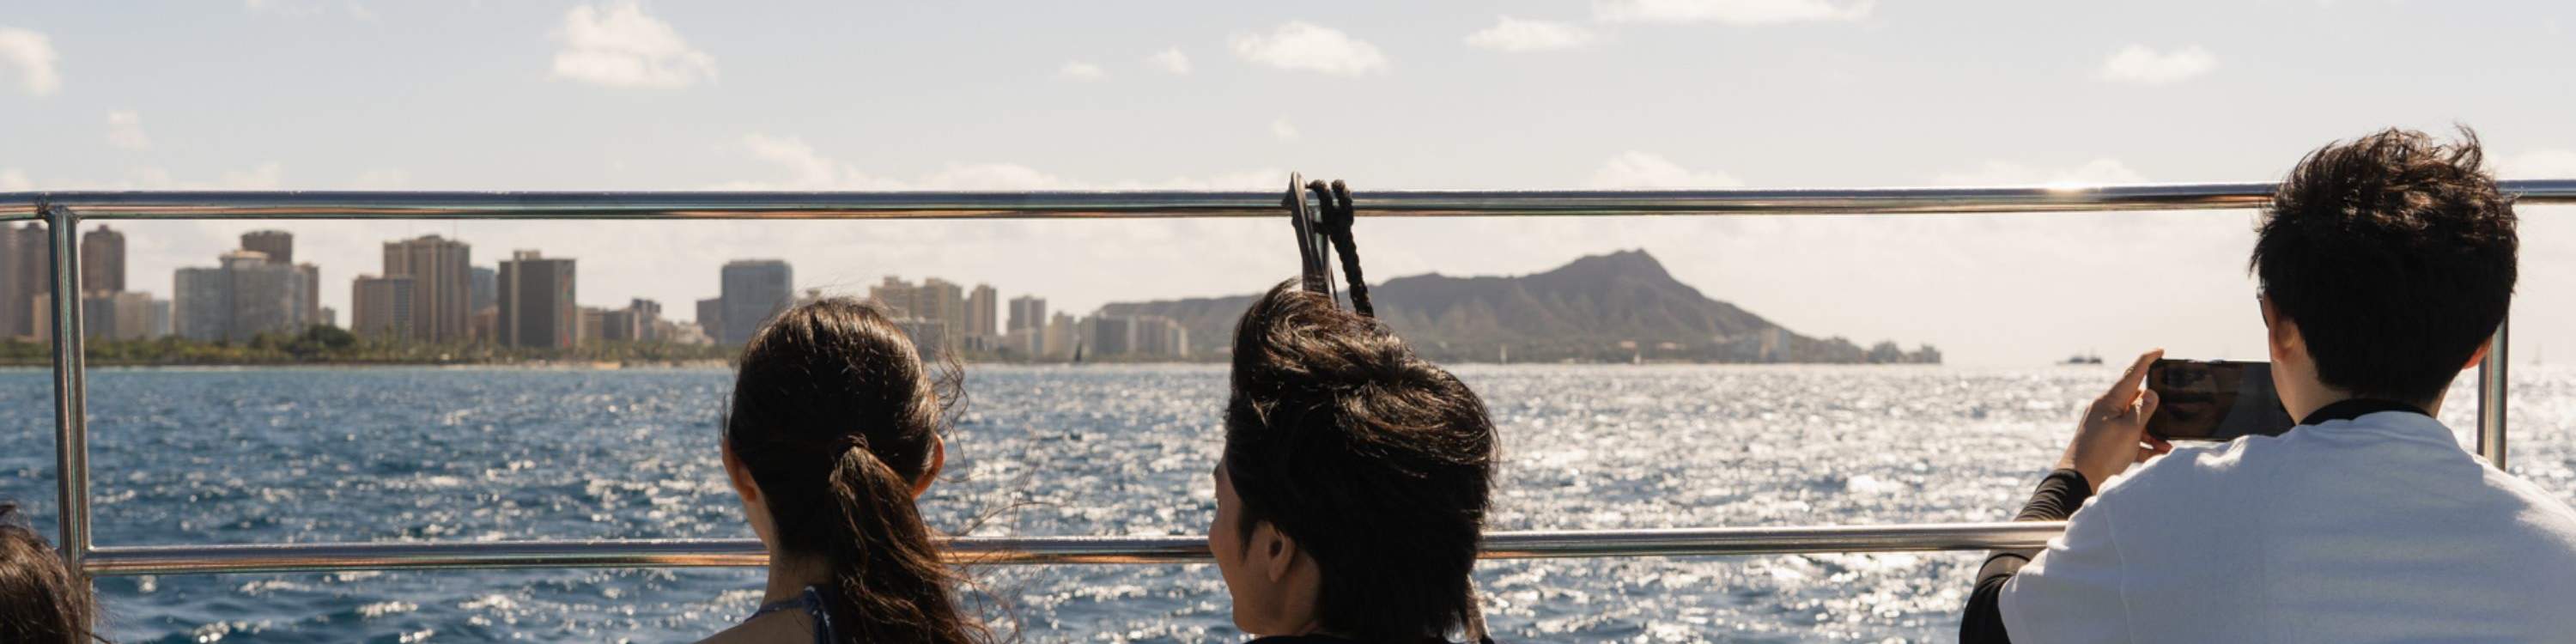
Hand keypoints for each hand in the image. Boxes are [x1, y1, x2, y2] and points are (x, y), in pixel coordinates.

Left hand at [2055, 349, 2173, 485]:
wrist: (2078, 480)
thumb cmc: (2103, 453)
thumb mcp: (2129, 430)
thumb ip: (2143, 410)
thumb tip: (2151, 393)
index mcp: (2109, 401)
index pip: (2132, 374)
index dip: (2147, 360)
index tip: (2160, 350)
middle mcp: (2105, 409)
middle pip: (2135, 401)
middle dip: (2154, 411)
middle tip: (2170, 419)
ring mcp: (2104, 425)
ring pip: (2134, 422)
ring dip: (2151, 433)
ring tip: (2167, 446)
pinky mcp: (2104, 441)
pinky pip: (2128, 439)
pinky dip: (2142, 445)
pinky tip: (2157, 455)